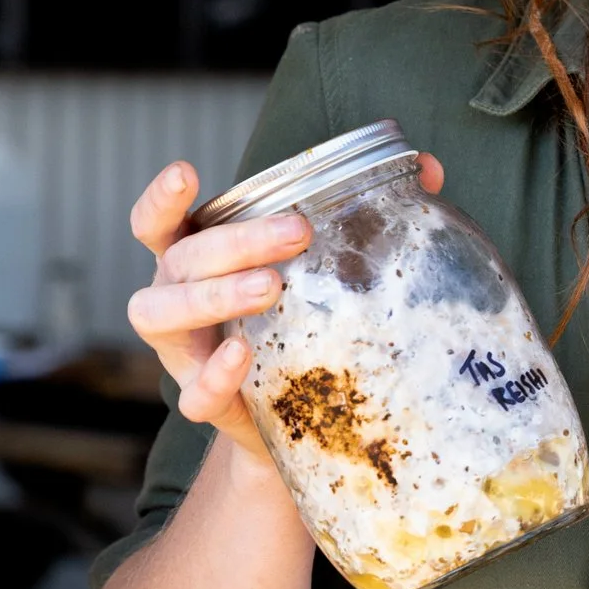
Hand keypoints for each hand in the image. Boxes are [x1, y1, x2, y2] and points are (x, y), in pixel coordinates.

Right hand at [126, 154, 444, 455]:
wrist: (300, 419)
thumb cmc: (303, 323)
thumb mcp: (327, 269)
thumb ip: (371, 215)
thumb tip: (429, 168)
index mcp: (197, 262)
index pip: (158, 223)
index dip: (163, 197)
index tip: (188, 171)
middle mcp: (175, 300)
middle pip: (180, 259)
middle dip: (236, 241)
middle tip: (298, 231)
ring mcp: (183, 354)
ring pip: (159, 315)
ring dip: (211, 296)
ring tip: (270, 287)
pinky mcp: (205, 402)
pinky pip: (192, 393)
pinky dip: (214, 374)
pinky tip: (244, 354)